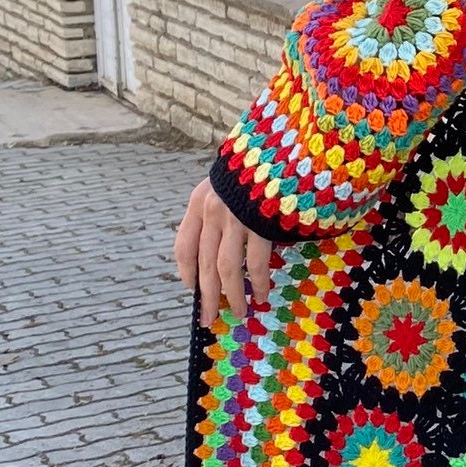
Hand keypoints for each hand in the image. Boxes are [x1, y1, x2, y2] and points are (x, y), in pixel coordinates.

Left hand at [174, 177, 275, 325]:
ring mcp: (235, 218)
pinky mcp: (260, 223)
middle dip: (205, 296)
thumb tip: (220, 242)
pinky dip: (257, 282)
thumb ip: (218, 207)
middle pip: (204, 264)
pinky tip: (260, 294)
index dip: (186, 271)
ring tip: (238, 312)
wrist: (281, 147)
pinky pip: (255, 262)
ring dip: (231, 296)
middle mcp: (212, 211)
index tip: (191, 288)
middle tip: (207, 318)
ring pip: (226, 269)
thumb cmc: (256, 165)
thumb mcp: (226, 181)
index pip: (184, 245)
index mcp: (199, 201)